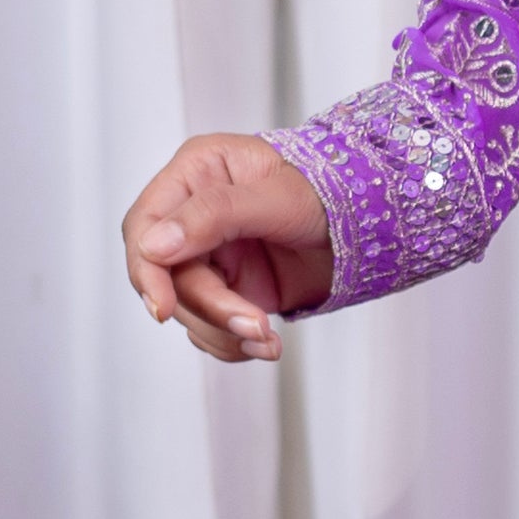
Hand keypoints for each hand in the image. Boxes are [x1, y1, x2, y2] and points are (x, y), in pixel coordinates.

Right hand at [122, 134, 332, 363]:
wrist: (374, 224)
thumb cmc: (330, 191)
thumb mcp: (276, 196)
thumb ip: (214, 215)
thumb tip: (154, 245)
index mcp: (196, 173)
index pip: (144, 225)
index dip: (147, 270)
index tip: (164, 308)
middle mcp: (194, 215)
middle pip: (168, 275)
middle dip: (208, 307)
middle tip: (252, 326)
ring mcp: (210, 254)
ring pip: (187, 307)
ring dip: (223, 332)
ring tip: (267, 340)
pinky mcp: (228, 288)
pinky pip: (210, 326)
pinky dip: (233, 342)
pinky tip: (265, 345)